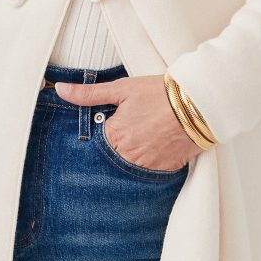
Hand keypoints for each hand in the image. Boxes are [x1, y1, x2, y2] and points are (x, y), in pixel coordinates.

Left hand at [54, 73, 203, 170]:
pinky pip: (152, 170)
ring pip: (132, 163)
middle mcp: (127, 156)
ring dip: (137, 151)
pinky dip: (154, 158)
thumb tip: (60, 90)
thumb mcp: (122, 88)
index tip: (120, 118)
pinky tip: (160, 143)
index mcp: (113, 136)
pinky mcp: (166, 171)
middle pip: (115, 154)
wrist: (199, 103)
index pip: (99, 139)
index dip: (109, 127)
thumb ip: (89, 93)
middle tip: (138, 125)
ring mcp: (147, 166)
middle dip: (122, 142)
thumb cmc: (159, 93)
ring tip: (150, 133)